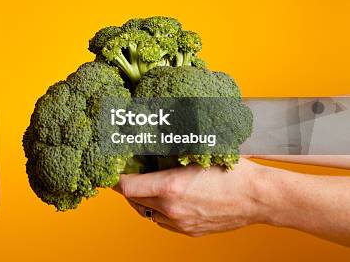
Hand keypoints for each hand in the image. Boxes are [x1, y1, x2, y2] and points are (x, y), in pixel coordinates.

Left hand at [114, 158, 263, 236]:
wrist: (258, 197)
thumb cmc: (231, 169)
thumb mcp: (196, 152)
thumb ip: (168, 150)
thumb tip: (148, 138)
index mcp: (169, 187)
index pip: (125, 186)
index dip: (114, 178)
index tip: (112, 169)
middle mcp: (171, 209)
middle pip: (133, 200)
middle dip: (128, 186)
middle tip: (129, 172)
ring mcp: (180, 223)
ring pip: (147, 212)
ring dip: (142, 199)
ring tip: (146, 184)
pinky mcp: (190, 231)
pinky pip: (163, 222)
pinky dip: (158, 210)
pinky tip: (165, 197)